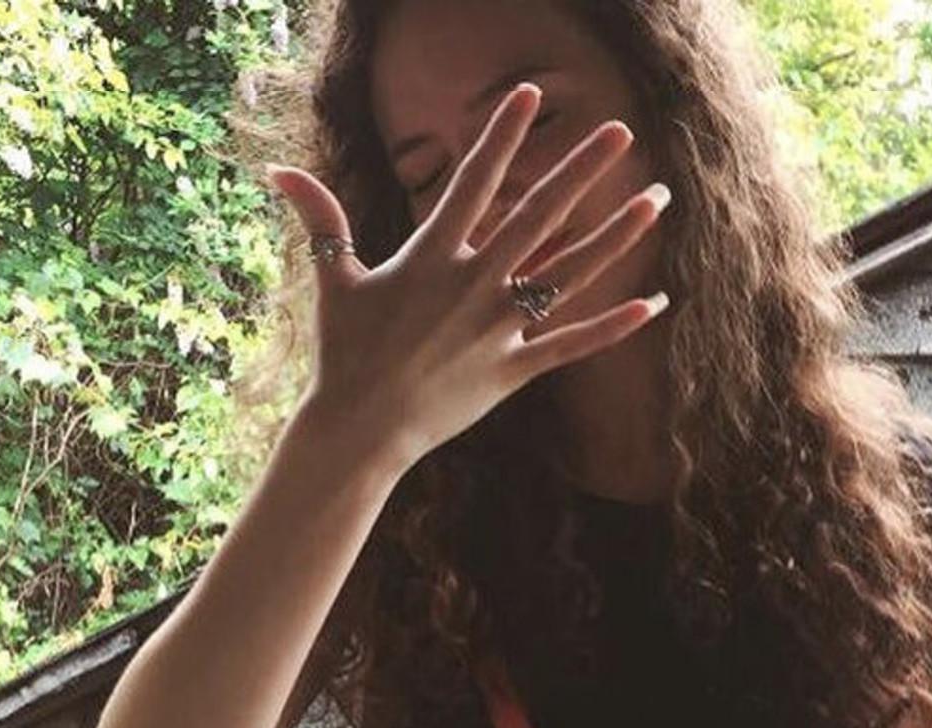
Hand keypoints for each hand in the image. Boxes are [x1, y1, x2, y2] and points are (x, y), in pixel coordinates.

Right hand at [267, 82, 670, 477]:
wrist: (359, 429)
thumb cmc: (343, 355)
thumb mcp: (332, 281)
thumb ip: (320, 221)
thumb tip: (277, 171)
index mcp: (431, 257)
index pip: (474, 182)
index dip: (501, 136)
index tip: (528, 94)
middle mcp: (473, 285)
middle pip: (539, 216)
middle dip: (582, 170)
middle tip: (623, 133)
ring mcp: (497, 329)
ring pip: (568, 274)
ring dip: (614, 236)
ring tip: (654, 202)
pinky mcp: (511, 372)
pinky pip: (570, 346)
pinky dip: (611, 327)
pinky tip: (653, 303)